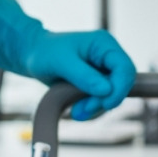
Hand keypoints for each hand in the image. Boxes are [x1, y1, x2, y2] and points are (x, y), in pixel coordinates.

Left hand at [20, 30, 135, 120]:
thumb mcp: (61, 62)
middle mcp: (107, 57)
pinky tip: (76, 110)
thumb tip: (107, 90)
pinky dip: (91, 109)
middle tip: (81, 110)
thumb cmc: (44, 52)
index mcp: (104, 44)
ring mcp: (103, 71)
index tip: (105, 103)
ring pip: (112, 96)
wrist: (32, 55)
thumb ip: (84, 76)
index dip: (119, 88)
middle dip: (104, 101)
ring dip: (96, 108)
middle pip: (121, 85)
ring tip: (75, 112)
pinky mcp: (97, 83)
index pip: (125, 68)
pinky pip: (102, 100)